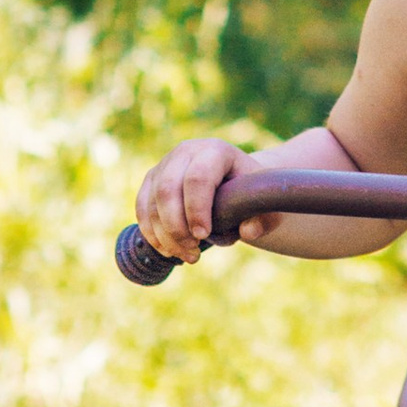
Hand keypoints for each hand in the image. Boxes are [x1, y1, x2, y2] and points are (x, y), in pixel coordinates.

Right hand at [132, 134, 251, 265]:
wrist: (233, 180)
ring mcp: (165, 164)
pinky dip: (151, 233)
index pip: (198, 177)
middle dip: (177, 227)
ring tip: (187, 255)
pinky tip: (168, 249)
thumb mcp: (264, 203)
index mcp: (215, 151)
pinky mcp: (152, 180)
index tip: (203, 236)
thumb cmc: (250, 192)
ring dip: (165, 236)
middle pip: (168, 189)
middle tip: (194, 253)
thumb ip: (264, 219)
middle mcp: (186, 152)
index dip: (196, 209)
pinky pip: (142, 208)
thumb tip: (248, 231)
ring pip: (152, 202)